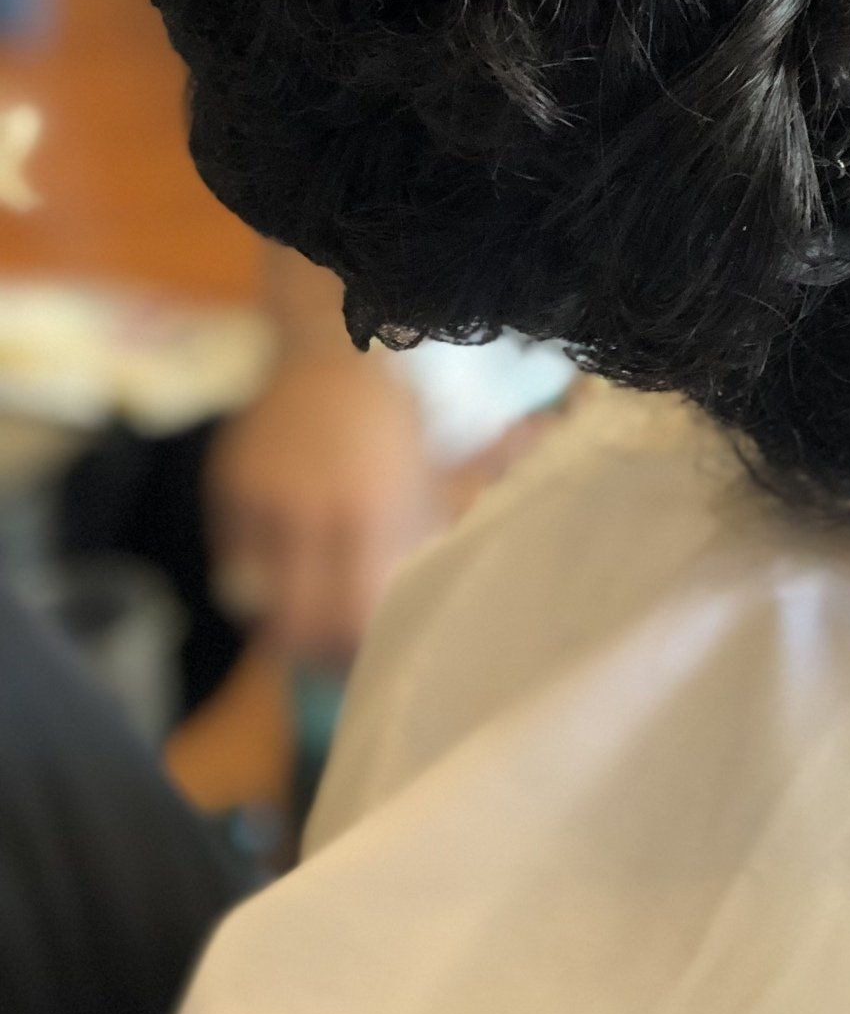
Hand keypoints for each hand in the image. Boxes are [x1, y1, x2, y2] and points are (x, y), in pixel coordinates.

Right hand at [204, 352, 441, 666]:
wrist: (333, 349)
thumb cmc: (397, 422)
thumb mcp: (434, 479)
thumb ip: (438, 543)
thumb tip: (459, 604)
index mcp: (369, 512)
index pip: (352, 618)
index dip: (356, 652)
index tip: (368, 663)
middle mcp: (307, 512)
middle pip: (297, 626)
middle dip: (314, 655)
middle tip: (332, 664)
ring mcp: (259, 502)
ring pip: (259, 604)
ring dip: (283, 627)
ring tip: (309, 633)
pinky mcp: (226, 491)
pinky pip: (235, 566)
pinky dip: (257, 585)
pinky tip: (283, 583)